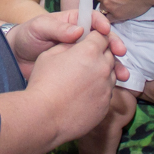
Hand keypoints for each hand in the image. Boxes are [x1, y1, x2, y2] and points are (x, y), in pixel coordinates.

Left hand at [6, 9, 126, 80]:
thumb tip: (78, 30)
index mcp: (73, 22)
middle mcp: (80, 37)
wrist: (15, 58)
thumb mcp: (39, 28)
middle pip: (103, 39)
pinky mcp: (78, 69)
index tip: (106, 31)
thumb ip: (57, 28)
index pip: (93, 19)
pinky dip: (104, 78)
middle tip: (120, 53)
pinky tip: (110, 85)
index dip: (102, 24)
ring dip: (114, 65)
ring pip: (102, 57)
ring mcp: (80, 54)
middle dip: (114, 45)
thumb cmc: (26, 37)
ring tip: (122, 74)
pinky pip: (94, 72)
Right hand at [27, 28, 125, 143]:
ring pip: (110, 75)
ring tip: (82, 80)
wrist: (44, 117)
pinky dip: (98, 91)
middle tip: (84, 61)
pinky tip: (83, 95)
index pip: (102, 36)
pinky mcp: (105, 106)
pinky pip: (106, 93)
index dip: (94, 37)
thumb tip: (76, 44)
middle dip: (99, 54)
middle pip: (109, 54)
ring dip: (100, 73)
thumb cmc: (43, 84)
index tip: (88, 41)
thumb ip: (67, 45)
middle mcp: (103, 68)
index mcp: (90, 51)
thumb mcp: (49, 54)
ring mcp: (106, 88)